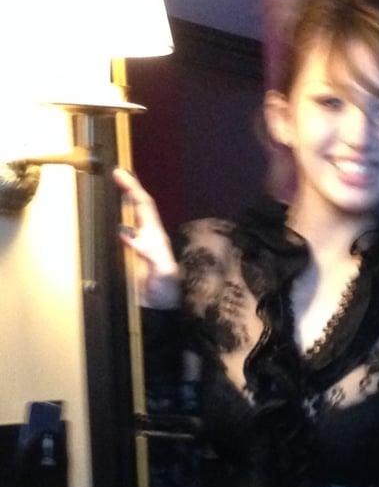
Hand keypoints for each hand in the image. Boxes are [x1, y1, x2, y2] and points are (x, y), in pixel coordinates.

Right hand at [113, 167, 180, 307]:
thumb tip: (127, 232)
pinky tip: (104, 217)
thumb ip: (150, 253)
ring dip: (119, 201)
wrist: (159, 314)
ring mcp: (135, 247)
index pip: (144, 207)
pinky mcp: (126, 259)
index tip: (120, 173)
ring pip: (128, 218)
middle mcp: (146, 238)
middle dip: (127, 188)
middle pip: (136, 207)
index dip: (133, 189)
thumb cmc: (166, 294)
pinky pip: (118, 235)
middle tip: (113, 172)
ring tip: (109, 185)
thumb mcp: (163, 273)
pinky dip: (111, 222)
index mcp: (155, 238)